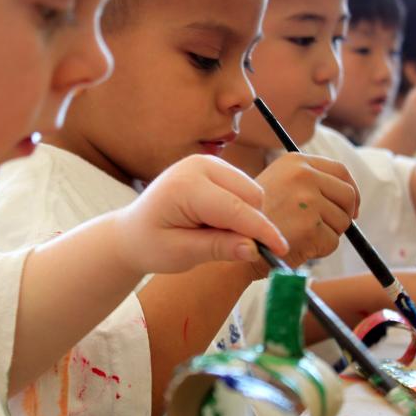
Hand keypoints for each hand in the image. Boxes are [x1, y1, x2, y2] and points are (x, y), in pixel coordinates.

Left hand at [112, 155, 288, 273]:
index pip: (236, 209)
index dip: (262, 231)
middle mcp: (199, 165)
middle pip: (250, 196)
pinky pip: (244, 189)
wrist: (133, 231)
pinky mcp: (216, 167)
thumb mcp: (181, 253)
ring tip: (214, 235)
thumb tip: (253, 249)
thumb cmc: (151, 244)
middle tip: (231, 250)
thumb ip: (218, 248)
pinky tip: (216, 223)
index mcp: (186, 185)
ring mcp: (209, 162)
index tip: (282, 251)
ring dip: (246, 217)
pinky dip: (241, 210)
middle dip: (252, 225)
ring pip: (251, 192)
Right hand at [256, 153, 359, 271]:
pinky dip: (320, 250)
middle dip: (346, 214)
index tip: (351, 206)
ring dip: (328, 234)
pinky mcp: (311, 227)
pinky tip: (298, 246)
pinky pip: (332, 242)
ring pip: (342, 221)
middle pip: (348, 195)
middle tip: (332, 227)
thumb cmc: (258, 219)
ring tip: (300, 236)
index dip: (350, 190)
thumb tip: (348, 193)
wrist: (234, 243)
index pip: (340, 170)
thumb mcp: (279, 185)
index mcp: (295, 162)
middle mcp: (303, 176)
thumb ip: (308, 182)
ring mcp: (308, 201)